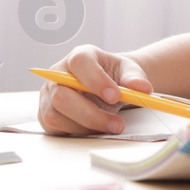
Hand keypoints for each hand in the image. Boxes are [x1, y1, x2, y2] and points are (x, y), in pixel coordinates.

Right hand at [38, 44, 153, 135]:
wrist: (109, 86)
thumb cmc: (116, 75)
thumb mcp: (129, 71)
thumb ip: (136, 78)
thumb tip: (143, 89)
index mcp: (80, 56)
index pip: (79, 63)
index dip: (95, 80)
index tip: (116, 96)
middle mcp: (57, 74)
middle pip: (62, 95)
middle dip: (91, 114)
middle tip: (118, 124)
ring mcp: (48, 95)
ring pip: (56, 115)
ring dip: (86, 126)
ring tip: (113, 126)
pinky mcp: (47, 115)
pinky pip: (56, 128)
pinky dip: (79, 132)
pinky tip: (98, 129)